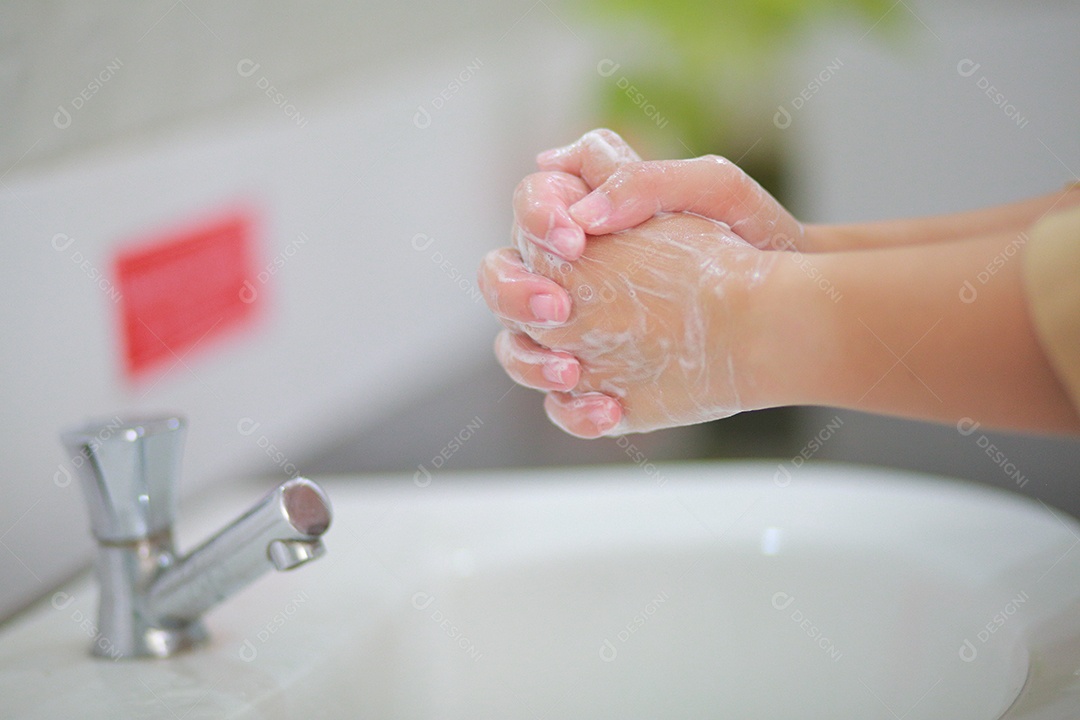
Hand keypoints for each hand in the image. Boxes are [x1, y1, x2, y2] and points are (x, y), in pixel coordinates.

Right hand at [479, 129, 800, 436]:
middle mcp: (569, 275)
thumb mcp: (713, 187)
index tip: (575, 240)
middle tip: (559, 308)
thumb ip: (643, 181)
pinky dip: (574, 411)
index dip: (537, 219)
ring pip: (516, 347)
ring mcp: (579, 334)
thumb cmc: (753, 233)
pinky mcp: (600, 381)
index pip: (531, 204)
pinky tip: (610, 408)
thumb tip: (581, 214)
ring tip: (574, 370)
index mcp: (586, 214)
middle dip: (514, 293)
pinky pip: (561, 404)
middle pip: (500, 278)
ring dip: (530, 361)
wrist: (792, 305)